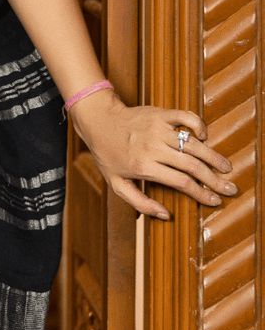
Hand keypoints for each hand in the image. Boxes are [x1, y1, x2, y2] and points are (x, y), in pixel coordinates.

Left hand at [68, 87, 236, 220]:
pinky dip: (199, 125)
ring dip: (213, 156)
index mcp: (143, 166)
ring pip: (193, 144)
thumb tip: (166, 215)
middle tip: (230, 188)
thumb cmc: (108, 155)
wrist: (98, 121)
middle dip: (214, 179)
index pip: (181, 183)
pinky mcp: (160, 114)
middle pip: (192, 166)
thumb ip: (139, 202)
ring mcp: (158, 128)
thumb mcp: (117, 184)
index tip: (215, 200)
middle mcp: (153, 147)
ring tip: (226, 167)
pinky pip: (186, 117)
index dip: (201, 193)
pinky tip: (204, 137)